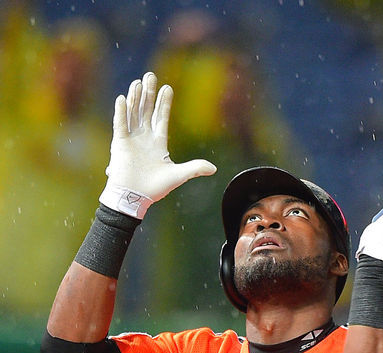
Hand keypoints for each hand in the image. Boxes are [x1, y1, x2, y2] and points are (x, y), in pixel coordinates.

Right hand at [99, 72, 216, 217]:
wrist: (135, 198)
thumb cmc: (155, 188)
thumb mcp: (178, 176)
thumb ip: (195, 169)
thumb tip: (213, 168)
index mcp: (157, 143)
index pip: (161, 118)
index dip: (164, 103)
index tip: (167, 87)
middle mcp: (144, 138)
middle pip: (146, 111)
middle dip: (149, 94)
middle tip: (151, 76)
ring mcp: (131, 139)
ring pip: (133, 113)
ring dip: (136, 98)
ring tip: (139, 82)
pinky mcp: (120, 143)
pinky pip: (120, 124)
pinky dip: (121, 112)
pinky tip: (123, 98)